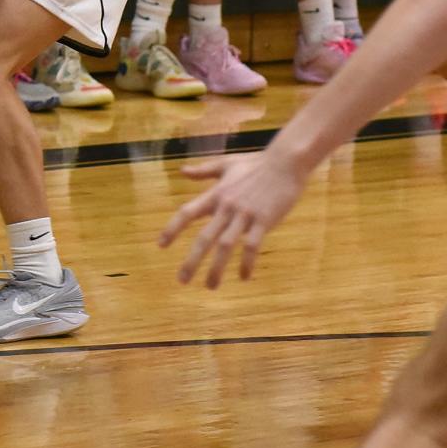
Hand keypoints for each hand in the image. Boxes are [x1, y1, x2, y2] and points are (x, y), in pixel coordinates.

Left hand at [158, 151, 307, 286]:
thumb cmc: (256, 163)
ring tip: (210, 286)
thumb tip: (182, 171)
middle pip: (204, 237)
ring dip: (217, 268)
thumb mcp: (227, 165)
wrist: (285, 162)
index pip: (188, 212)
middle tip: (182, 280)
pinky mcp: (264, 220)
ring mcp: (245, 214)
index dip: (172, 229)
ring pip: (226, 246)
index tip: (161, 246)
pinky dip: (247, 263)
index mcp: (216, 194)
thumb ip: (204, 170)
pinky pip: (252, 246)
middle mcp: (227, 206)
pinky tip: (244, 277)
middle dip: (192, 260)